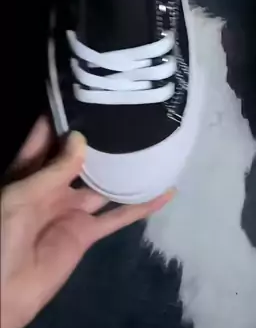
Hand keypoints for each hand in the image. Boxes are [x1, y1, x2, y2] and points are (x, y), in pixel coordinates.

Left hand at [1, 117, 174, 327]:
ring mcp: (70, 210)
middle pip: (78, 156)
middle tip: (128, 112)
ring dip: (123, 168)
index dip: (64, 116)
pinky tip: (165, 192)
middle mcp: (50, 187)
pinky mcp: (86, 234)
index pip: (46, 136)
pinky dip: (141, 206)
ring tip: (149, 142)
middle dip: (99, 137)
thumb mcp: (20, 197)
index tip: (90, 93)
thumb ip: (53, 171)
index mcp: (27, 173)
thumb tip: (82, 139)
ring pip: (102, 183)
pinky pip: (117, 217)